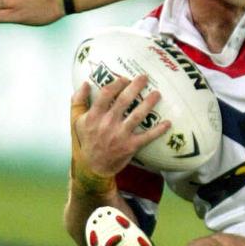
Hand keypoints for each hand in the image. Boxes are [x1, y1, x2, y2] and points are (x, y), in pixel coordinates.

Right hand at [70, 76, 170, 191]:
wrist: (92, 167)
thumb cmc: (86, 141)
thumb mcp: (77, 121)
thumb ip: (78, 101)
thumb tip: (84, 83)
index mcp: (94, 116)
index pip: (105, 95)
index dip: (116, 84)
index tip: (125, 78)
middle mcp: (107, 124)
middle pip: (123, 101)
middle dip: (135, 87)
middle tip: (145, 77)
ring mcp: (119, 135)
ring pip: (137, 116)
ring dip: (148, 104)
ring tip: (157, 94)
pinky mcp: (130, 146)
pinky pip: (147, 137)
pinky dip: (158, 130)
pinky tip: (168, 123)